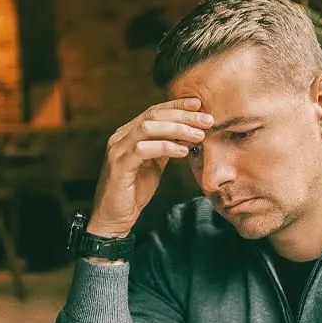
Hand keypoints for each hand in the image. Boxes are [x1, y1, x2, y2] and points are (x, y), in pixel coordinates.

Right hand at [88, 98, 212, 236]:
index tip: (199, 104)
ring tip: (199, 135)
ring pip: (148, 128)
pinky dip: (165, 147)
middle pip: (153, 115)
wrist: (114, 218)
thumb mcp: (154, 165)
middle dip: (183, 115)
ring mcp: (118, 149)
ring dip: (177, 129)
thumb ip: (165, 148)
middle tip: (207, 120)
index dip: (177, 106)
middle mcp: (121, 136)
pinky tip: (183, 151)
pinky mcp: (119, 165)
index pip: (154, 111)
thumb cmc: (133, 192)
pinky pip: (143, 149)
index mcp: (128, 133)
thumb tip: (186, 135)